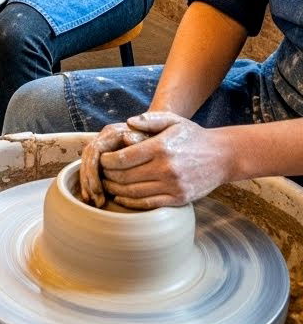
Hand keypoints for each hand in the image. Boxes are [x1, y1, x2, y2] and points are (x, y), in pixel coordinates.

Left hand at [83, 111, 232, 209]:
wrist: (223, 156)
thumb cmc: (193, 136)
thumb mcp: (174, 120)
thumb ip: (149, 119)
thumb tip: (127, 123)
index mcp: (161, 147)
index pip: (123, 158)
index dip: (107, 161)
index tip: (101, 159)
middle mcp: (166, 168)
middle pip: (125, 177)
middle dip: (107, 176)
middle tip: (99, 173)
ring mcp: (172, 185)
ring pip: (133, 193)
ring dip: (115, 190)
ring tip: (107, 185)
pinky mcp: (178, 199)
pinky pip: (147, 204)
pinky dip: (130, 202)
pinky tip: (121, 197)